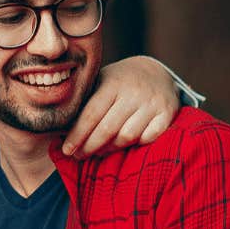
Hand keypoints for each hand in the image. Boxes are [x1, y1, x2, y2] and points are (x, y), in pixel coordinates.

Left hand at [62, 56, 179, 156]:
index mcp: (113, 83)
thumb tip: (61, 130)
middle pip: (107, 129)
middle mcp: (134, 92)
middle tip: (79, 156)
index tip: (66, 150)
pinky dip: (136, 145)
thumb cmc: (120, 82)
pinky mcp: (167, 113)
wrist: (156, 72)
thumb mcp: (102, 82)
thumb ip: (86, 101)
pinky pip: (148, 138)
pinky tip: (124, 145)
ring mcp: (152, 103)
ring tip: (99, 151)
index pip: (91, 114)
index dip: (77, 135)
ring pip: (127, 136)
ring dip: (110, 149)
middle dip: (90, 146)